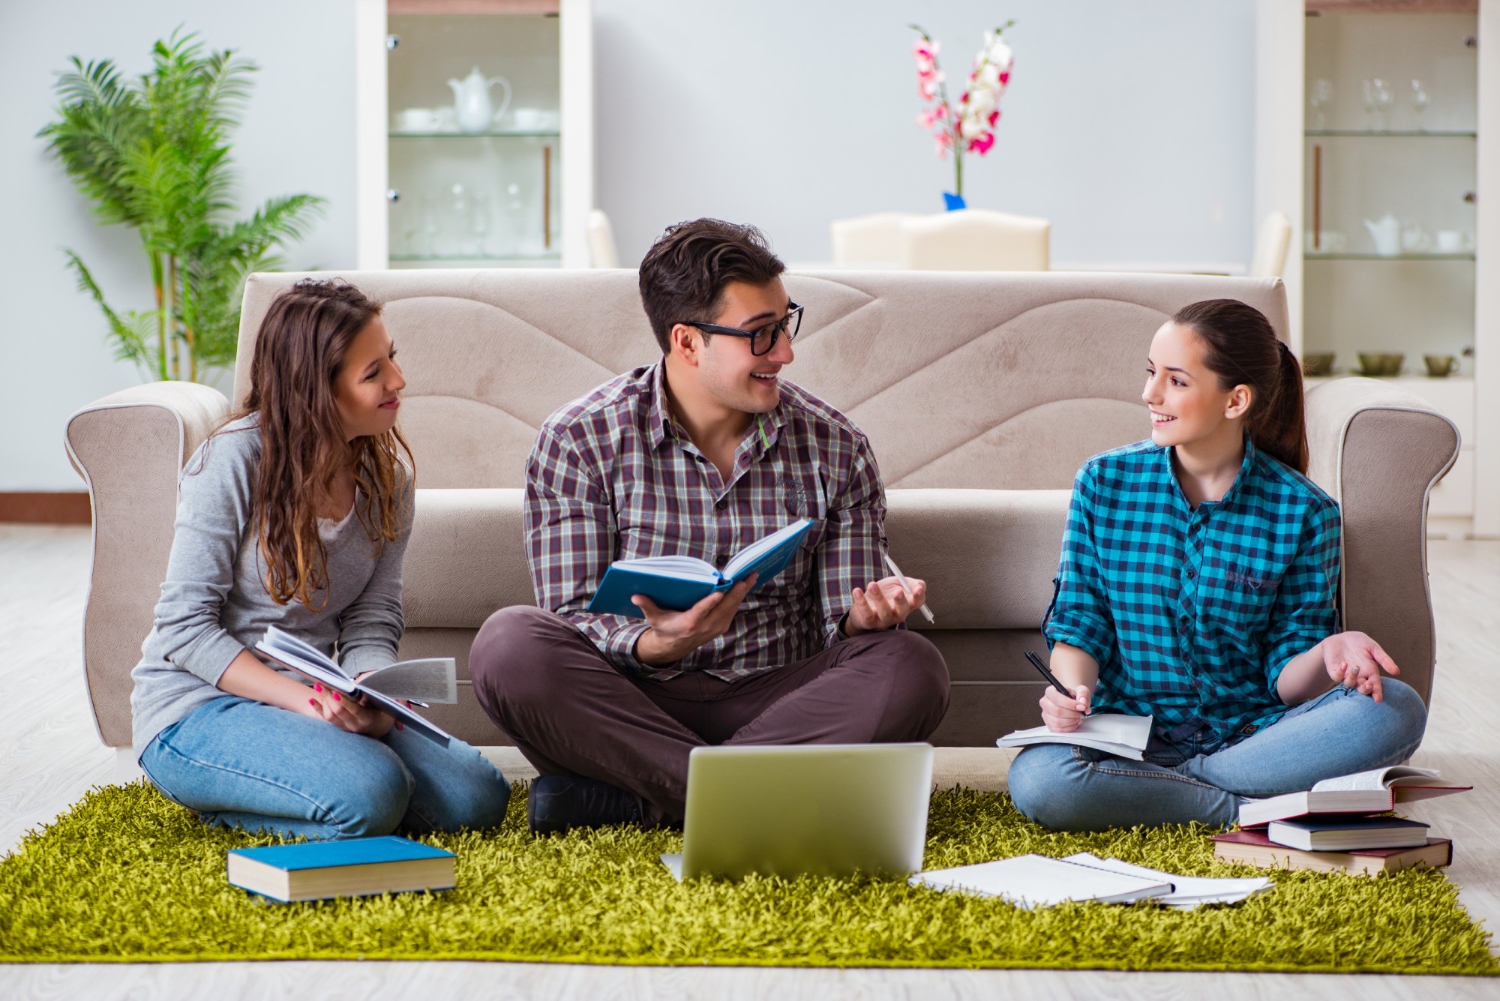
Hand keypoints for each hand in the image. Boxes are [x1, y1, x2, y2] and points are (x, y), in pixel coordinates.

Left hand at [305, 684, 393, 735]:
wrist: (379, 727)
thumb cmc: (382, 710)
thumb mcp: (381, 704)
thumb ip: (371, 697)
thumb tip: (359, 691)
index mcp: (367, 718)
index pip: (353, 710)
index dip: (343, 701)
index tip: (335, 691)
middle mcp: (355, 725)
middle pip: (338, 712)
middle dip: (329, 697)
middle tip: (322, 683)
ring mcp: (346, 728)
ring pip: (330, 716)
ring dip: (323, 701)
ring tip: (318, 686)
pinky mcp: (340, 727)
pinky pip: (327, 719)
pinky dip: (318, 709)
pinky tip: (311, 699)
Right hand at [632, 574, 756, 665]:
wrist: (673, 646)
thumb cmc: (664, 627)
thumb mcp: (654, 618)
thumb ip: (647, 606)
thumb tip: (634, 596)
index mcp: (690, 623)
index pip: (702, 611)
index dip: (711, 602)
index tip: (720, 591)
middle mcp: (706, 626)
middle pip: (724, 607)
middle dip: (736, 591)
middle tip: (747, 577)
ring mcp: (716, 627)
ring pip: (732, 607)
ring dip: (743, 592)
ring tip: (752, 576)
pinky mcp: (722, 626)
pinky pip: (733, 610)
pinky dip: (740, 597)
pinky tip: (746, 584)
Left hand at [845, 576, 924, 635]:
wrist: (865, 602)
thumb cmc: (885, 593)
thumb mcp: (899, 584)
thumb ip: (911, 583)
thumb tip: (919, 586)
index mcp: (907, 604)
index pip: (918, 603)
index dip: (919, 597)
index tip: (918, 589)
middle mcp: (897, 614)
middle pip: (902, 611)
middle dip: (901, 602)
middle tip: (898, 592)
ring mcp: (883, 620)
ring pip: (884, 612)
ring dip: (879, 598)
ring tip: (872, 584)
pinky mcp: (869, 622)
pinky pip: (866, 614)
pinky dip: (861, 602)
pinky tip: (857, 591)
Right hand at [1039, 683, 1092, 732]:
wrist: (1071, 701)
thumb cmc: (1073, 695)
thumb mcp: (1080, 689)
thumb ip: (1083, 693)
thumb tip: (1082, 702)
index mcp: (1050, 692)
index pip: (1057, 699)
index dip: (1070, 704)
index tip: (1081, 707)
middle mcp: (1045, 703)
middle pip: (1057, 711)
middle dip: (1073, 714)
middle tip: (1081, 713)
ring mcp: (1045, 714)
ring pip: (1057, 722)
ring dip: (1071, 722)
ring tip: (1079, 718)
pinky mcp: (1049, 724)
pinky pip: (1058, 729)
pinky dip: (1069, 728)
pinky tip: (1075, 722)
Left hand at [1321, 630, 1398, 701]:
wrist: (1341, 637)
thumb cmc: (1359, 643)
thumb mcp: (1374, 648)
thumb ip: (1384, 660)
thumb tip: (1396, 672)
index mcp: (1370, 672)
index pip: (1374, 685)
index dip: (1376, 693)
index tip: (1378, 699)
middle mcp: (1358, 676)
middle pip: (1362, 689)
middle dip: (1365, 689)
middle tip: (1368, 684)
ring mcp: (1346, 674)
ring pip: (1349, 683)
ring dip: (1352, 678)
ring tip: (1355, 667)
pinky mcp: (1334, 670)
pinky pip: (1336, 676)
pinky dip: (1340, 672)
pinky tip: (1344, 664)